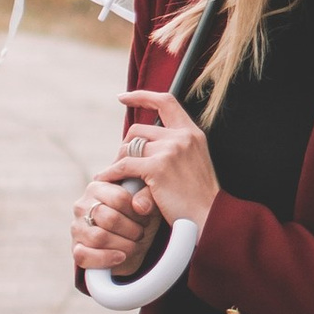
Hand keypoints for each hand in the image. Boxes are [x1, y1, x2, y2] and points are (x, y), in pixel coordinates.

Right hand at [71, 166, 158, 274]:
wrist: (131, 244)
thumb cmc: (137, 219)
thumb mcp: (147, 205)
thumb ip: (148, 197)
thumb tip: (141, 207)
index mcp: (97, 188)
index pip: (119, 198)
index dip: (137, 211)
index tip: (145, 218)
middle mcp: (82, 206)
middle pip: (109, 218)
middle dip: (132, 230)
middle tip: (140, 233)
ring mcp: (76, 228)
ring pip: (99, 237)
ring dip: (123, 245)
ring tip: (134, 245)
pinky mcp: (75, 249)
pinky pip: (84, 255)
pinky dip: (106, 258)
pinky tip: (121, 257)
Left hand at [109, 89, 218, 229]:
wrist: (208, 217)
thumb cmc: (198, 198)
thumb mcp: (193, 163)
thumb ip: (174, 149)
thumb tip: (142, 144)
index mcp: (192, 133)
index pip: (166, 102)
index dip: (142, 96)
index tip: (123, 98)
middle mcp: (182, 137)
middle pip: (139, 130)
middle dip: (126, 146)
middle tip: (121, 163)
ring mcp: (170, 151)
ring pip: (129, 148)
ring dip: (118, 162)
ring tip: (115, 175)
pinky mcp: (157, 168)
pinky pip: (123, 166)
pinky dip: (111, 173)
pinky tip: (105, 179)